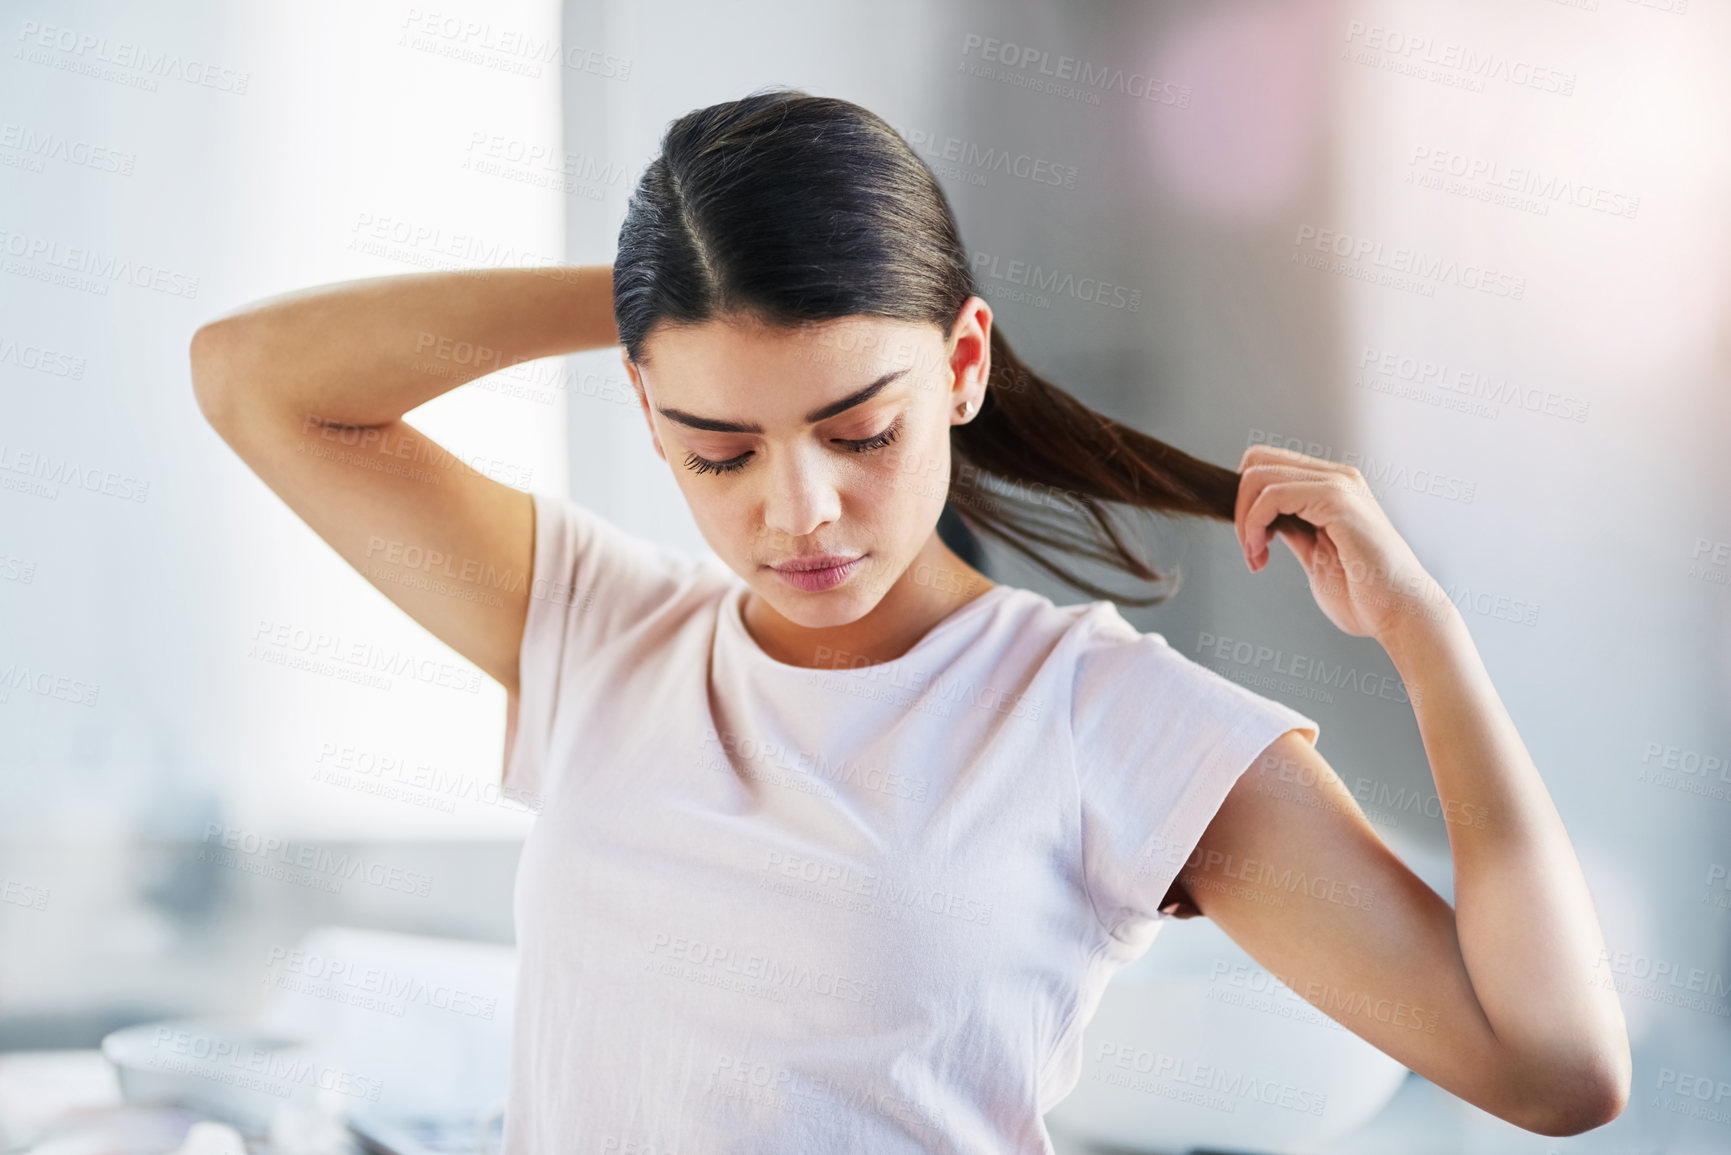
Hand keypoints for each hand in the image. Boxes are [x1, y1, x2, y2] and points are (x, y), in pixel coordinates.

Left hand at [1234, 444, 1454, 642]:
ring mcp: (1339, 484)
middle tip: (1250, 550)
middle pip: (1256, 461)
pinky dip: (1253, 525)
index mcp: (1332, 486)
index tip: (1252, 543)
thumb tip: (1261, 519)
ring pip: (1259, 475)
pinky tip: (1261, 555)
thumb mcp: (1315, 553)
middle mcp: (1336, 477)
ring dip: (1243, 520)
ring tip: (1256, 556)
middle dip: (1239, 507)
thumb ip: (1292, 530)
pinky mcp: (1338, 500)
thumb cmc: (1365, 594)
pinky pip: (1274, 495)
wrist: (1402, 614)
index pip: (1267, 466)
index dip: (1246, 502)